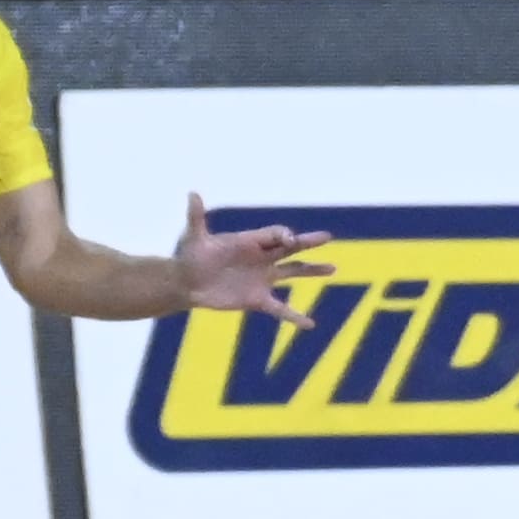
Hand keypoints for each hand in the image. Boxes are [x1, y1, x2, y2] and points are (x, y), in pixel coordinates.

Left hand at [170, 199, 336, 318]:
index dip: (284, 235)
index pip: (275, 235)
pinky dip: (294, 316)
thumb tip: (193, 193)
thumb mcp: (193, 238)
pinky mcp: (257, 300)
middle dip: (307, 242)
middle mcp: (261, 258)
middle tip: (326, 237)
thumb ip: (196, 218)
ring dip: (312, 270)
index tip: (290, 240)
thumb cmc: (190, 257)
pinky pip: (280, 308)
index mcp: (249, 242)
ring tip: (332, 268)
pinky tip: (310, 324)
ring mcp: (262, 279)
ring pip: (293, 272)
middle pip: (290, 248)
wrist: (186, 284)